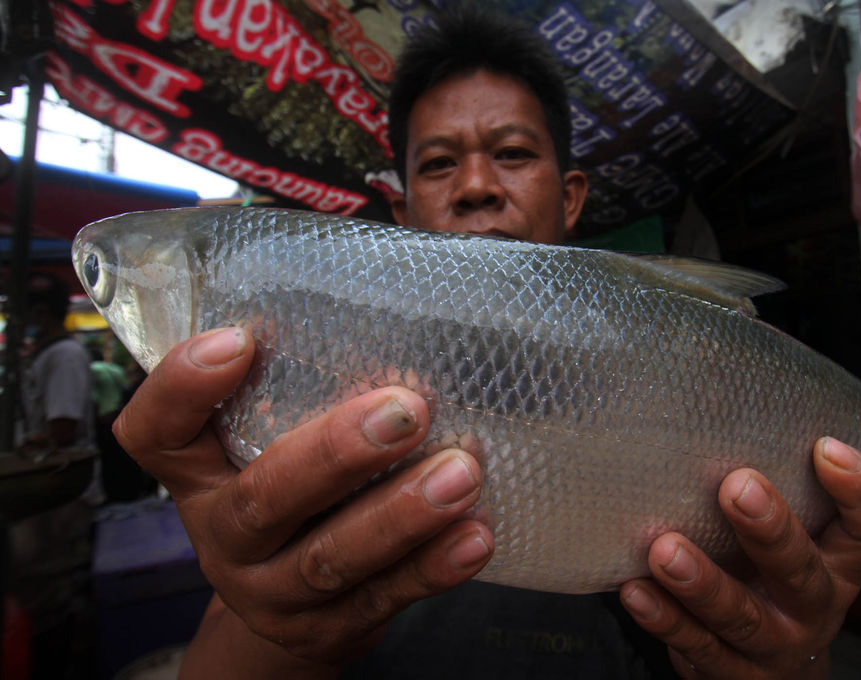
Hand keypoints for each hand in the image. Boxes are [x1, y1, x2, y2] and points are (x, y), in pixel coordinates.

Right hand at [113, 328, 493, 673]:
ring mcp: (275, 591)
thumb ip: (299, 382)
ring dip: (400, 515)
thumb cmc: (292, 491)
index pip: (155, 432)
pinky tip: (474, 535)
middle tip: (406, 411)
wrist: (293, 608)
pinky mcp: (332, 628)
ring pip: (330, 558)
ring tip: (461, 473)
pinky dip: (433, 568)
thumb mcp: (268, 439)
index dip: (184, 388)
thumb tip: (380, 283)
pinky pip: (384, 600)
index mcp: (199, 474)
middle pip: (262, 500)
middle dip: (335, 455)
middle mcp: (226, 535)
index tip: (239, 339)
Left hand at [619, 437, 860, 678]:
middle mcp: (814, 604)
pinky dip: (664, 619)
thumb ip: (782, 479)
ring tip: (666, 549)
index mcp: (841, 564)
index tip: (827, 446)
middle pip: (803, 572)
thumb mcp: (802, 533)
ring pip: (742, 617)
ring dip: (703, 582)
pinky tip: (637, 590)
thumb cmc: (775, 573)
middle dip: (771, 530)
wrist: (769, 664)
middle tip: (738, 487)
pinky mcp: (729, 671)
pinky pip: (695, 647)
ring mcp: (774, 643)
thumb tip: (731, 391)